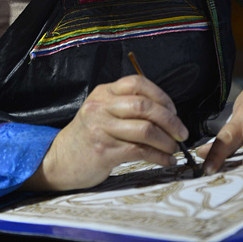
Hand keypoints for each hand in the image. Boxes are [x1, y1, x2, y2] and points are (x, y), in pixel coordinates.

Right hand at [23, 74, 188, 191]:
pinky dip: (158, 157)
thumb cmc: (89, 135)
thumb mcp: (103, 110)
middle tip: (181, 132)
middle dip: (170, 120)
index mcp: (104, 92)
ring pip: (145, 129)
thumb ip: (126, 105)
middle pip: (144, 106)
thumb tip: (166, 113)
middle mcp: (102, 106)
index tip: (173, 110)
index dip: (161, 96)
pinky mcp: (104, 151)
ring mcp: (102, 128)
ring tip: (173, 148)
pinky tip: (165, 160)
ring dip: (166, 141)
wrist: (61, 158)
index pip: (138, 83)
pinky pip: (140, 151)